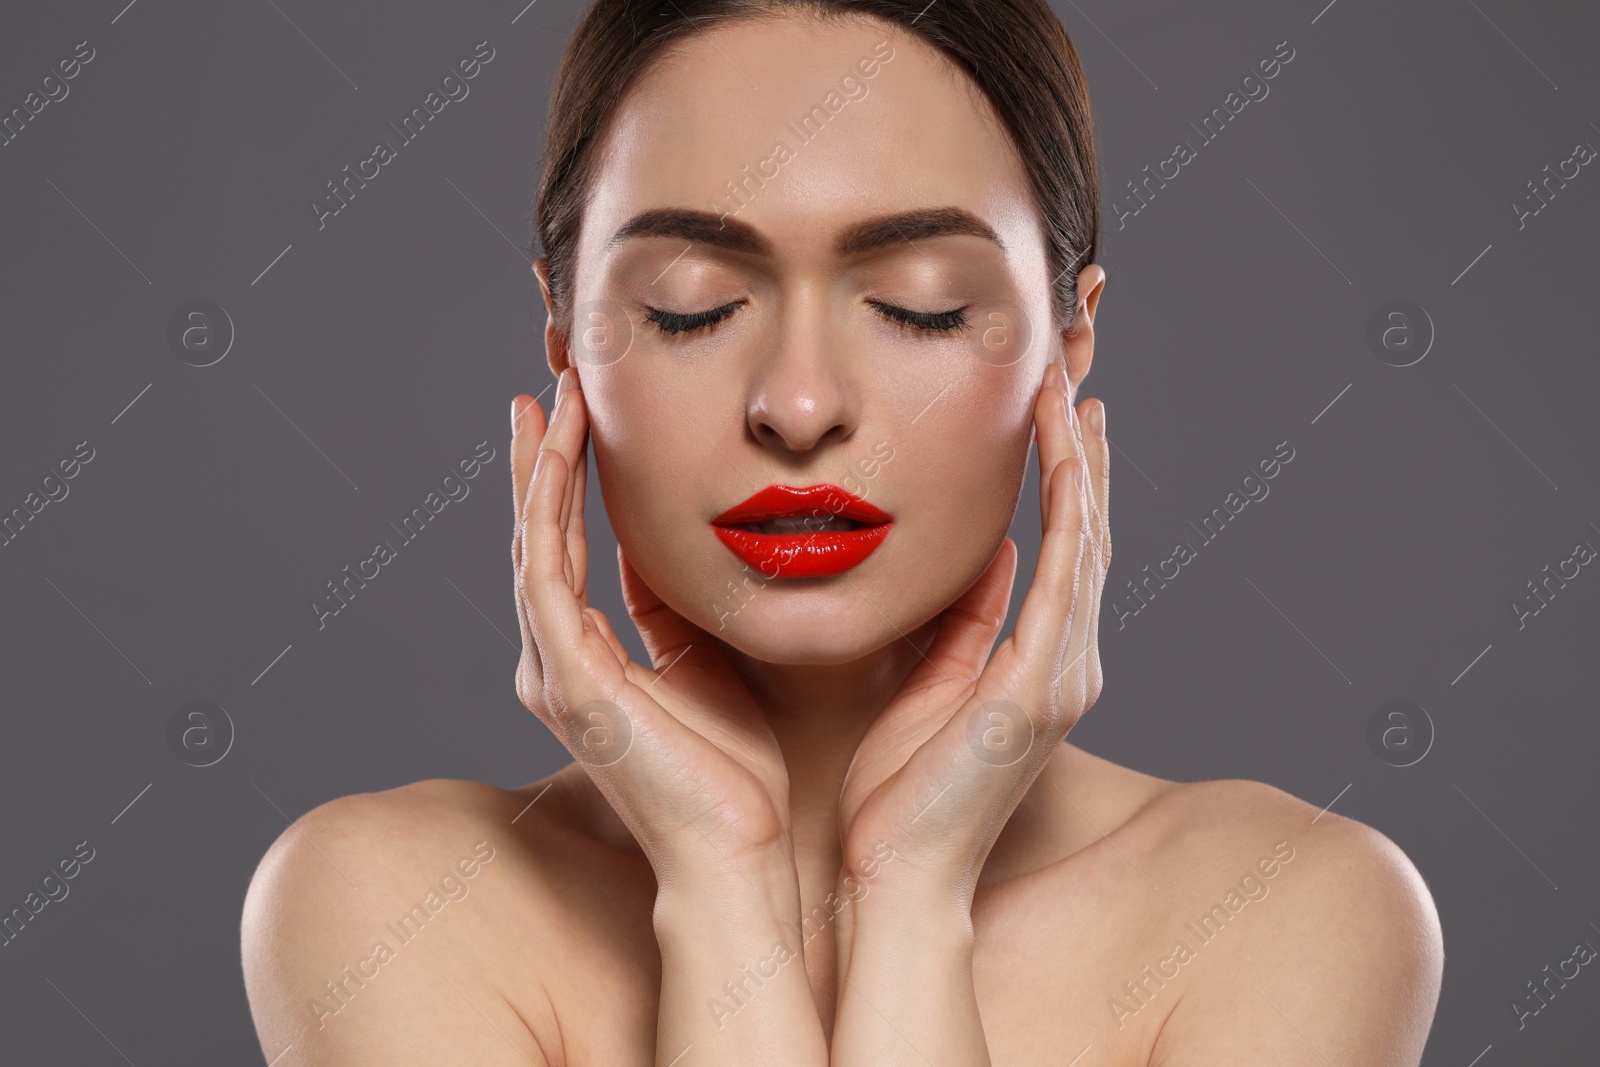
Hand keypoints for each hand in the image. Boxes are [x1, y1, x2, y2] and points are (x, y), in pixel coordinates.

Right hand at [510, 369, 797, 893]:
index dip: (573, 481)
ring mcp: (555, 670)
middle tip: (554, 383)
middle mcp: (559, 661)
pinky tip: (558, 449)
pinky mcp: (567, 678)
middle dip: (547, 458)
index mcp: (591, 661)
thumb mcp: (714, 664)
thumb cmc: (738, 776)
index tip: (585, 414)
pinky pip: (547, 569)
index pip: (571, 548)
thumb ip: (685, 608)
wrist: (740, 854)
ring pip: (534, 541)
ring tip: (552, 396)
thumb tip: (686, 548)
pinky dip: (548, 504)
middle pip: (540, 535)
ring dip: (543, 465)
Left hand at [835, 361, 1109, 899]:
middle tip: (1072, 369)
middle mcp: (1068, 662)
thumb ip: (965, 620)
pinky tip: (1068, 455)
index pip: (1063, 545)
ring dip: (1081, 462)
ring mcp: (1063, 675)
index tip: (1052, 403)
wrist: (895, 874)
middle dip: (1082, 449)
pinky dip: (1070, 512)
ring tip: (1072, 389)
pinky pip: (1064, 579)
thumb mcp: (930, 683)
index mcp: (1039, 662)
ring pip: (1087, 542)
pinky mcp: (1040, 689)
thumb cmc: (897, 792)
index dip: (1064, 472)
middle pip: (1088, 531)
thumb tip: (992, 554)